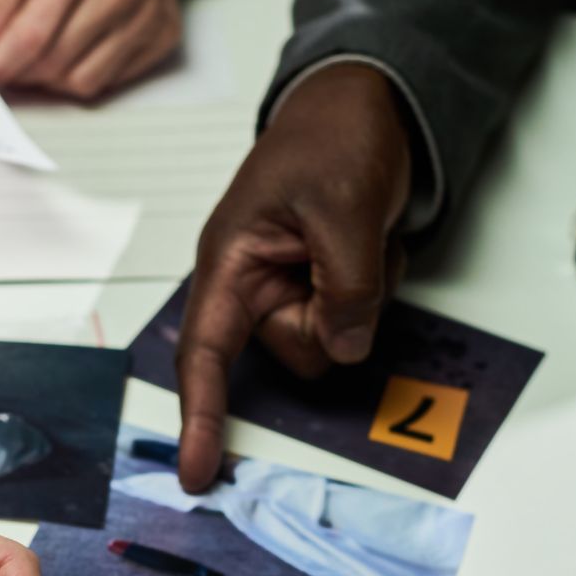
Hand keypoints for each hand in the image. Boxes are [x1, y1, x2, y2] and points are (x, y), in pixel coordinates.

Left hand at [0, 0, 194, 100]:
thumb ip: (1, 7)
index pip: (30, 36)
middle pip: (53, 64)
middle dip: (22, 72)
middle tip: (11, 61)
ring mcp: (145, 16)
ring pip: (82, 82)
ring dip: (54, 78)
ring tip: (48, 52)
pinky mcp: (162, 35)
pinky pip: (111, 81)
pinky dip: (87, 72)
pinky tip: (81, 47)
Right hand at [173, 61, 411, 490]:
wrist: (366, 101)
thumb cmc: (333, 136)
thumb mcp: (343, 207)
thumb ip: (345, 286)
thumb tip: (347, 346)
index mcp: (231, 262)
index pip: (206, 354)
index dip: (201, 417)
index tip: (197, 474)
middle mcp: (253, 284)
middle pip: (296, 352)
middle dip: (336, 318)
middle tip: (355, 251)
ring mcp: (290, 286)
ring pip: (332, 341)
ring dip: (363, 298)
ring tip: (367, 236)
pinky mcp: (323, 285)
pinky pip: (356, 320)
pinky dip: (378, 288)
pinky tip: (375, 241)